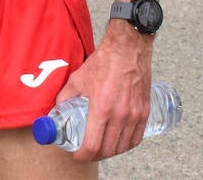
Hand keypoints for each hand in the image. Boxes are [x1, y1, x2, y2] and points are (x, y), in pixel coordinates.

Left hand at [57, 27, 152, 161]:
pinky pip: (137, 138)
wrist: (128, 48)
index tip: (77, 155)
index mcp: (101, 108)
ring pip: (123, 147)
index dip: (82, 155)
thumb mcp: (78, 78)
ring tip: (102, 148)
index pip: (92, 146)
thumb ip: (66, 96)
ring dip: (111, 152)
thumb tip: (58, 109)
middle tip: (87, 152)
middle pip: (107, 150)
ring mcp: (134, 114)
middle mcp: (120, 115)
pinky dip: (127, 145)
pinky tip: (120, 142)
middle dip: (95, 155)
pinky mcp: (144, 111)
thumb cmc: (104, 61)